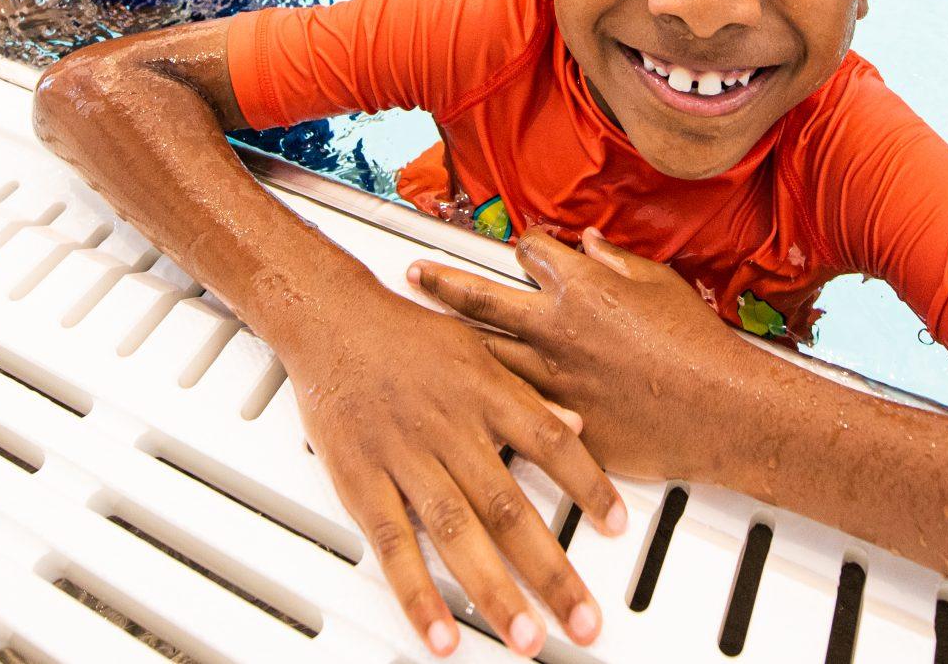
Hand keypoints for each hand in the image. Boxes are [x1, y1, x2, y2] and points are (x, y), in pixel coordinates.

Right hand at [284, 289, 626, 657]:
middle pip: (509, 508)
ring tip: (525, 638)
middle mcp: (451, 428)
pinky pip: (393, 544)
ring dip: (495, 591)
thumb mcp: (477, 348)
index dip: (588, 486)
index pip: (551, 443)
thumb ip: (526, 393)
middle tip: (582, 619)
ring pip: (458, 532)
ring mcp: (406, 457)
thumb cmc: (406, 332)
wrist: (332, 316)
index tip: (615, 528)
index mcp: (485, 393)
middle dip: (550, 570)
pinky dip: (418, 593)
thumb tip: (578, 427)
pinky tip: (441, 633)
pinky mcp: (361, 480)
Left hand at [412, 228, 748, 479]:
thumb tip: (591, 244)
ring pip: (484, 355)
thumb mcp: (660, 285)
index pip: (531, 251)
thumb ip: (618, 261)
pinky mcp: (559, 422)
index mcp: (583, 288)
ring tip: (422, 336)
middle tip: (416, 274)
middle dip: (443, 283)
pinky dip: (488, 401)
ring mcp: (552, 378)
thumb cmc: (698, 347)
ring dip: (451, 342)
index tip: (517, 250)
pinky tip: (465, 401)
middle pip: (481, 298)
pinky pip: (513, 408)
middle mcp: (557, 330)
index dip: (523, 246)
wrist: (719, 409)